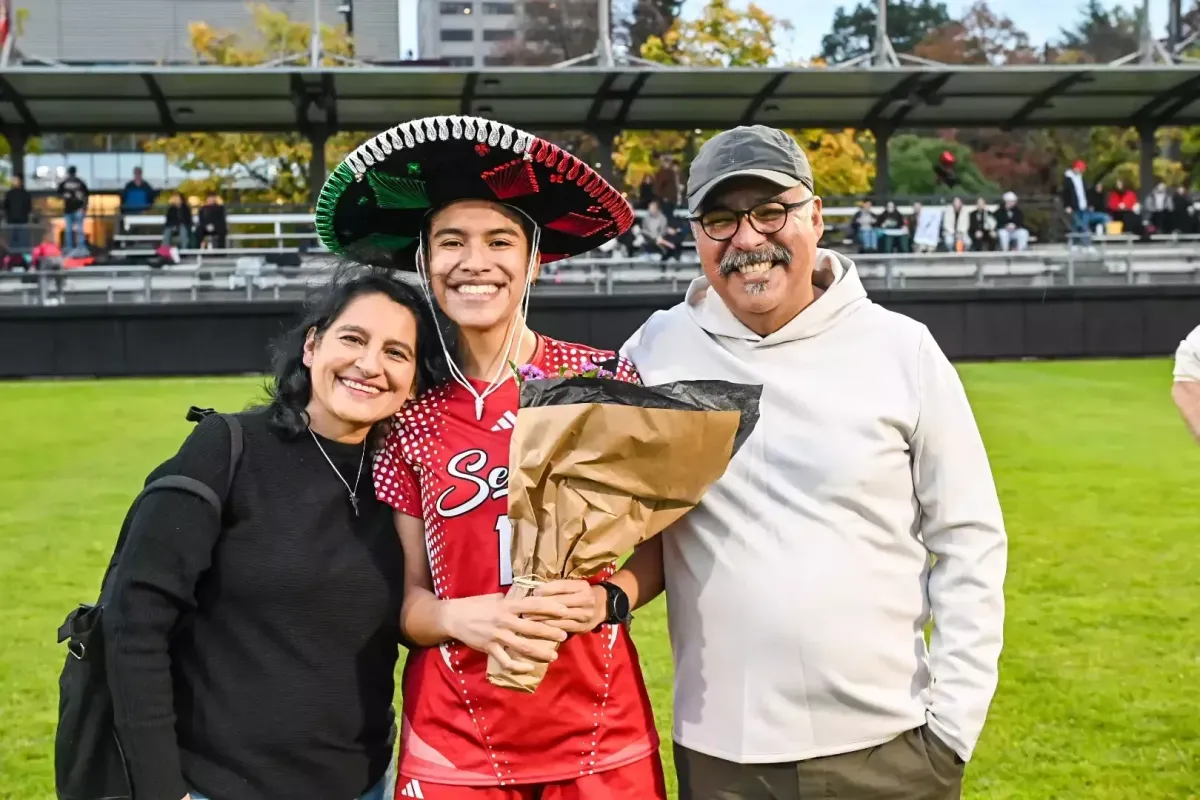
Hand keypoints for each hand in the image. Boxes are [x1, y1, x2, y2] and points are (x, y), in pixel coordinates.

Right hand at [441, 593, 568, 672]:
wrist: (453, 617)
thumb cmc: (475, 605)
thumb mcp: (495, 598)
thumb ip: (511, 600)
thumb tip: (527, 598)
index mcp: (507, 605)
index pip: (534, 605)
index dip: (551, 607)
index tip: (565, 610)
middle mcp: (504, 620)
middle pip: (532, 627)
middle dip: (550, 632)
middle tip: (564, 635)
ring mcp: (497, 635)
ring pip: (523, 646)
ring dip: (540, 652)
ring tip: (553, 655)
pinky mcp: (489, 648)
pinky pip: (506, 661)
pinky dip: (518, 667)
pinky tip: (529, 668)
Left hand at [532, 580, 605, 633]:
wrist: (604, 605)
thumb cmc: (583, 593)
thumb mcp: (575, 585)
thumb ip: (560, 587)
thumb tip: (536, 589)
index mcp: (582, 587)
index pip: (563, 586)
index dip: (547, 589)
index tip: (534, 592)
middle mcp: (586, 600)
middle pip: (560, 603)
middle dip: (540, 606)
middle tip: (524, 608)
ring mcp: (585, 615)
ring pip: (560, 617)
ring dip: (542, 619)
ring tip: (527, 619)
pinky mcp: (583, 628)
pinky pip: (564, 628)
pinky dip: (550, 628)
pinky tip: (539, 627)